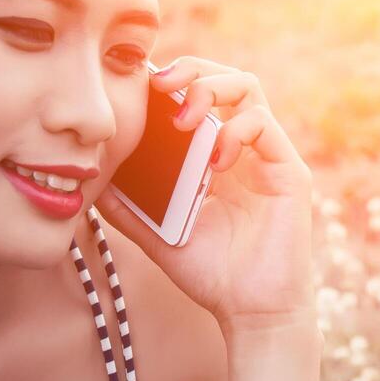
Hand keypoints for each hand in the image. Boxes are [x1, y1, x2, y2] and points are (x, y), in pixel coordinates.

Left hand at [93, 56, 315, 335]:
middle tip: (159, 83)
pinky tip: (216, 160)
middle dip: (191, 69)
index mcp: (213, 153)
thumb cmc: (209, 272)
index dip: (171, 78)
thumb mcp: (156, 234)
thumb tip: (90, 184)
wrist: (249, 311)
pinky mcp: (289, 170)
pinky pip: (265, 126)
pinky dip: (236, 131)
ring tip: (183, 117)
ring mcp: (267, 155)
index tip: (137, 83)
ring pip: (248, 88)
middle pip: (224, 78)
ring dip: (212, 89)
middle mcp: (243, 146)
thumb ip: (128, 207)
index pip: (196, 93)